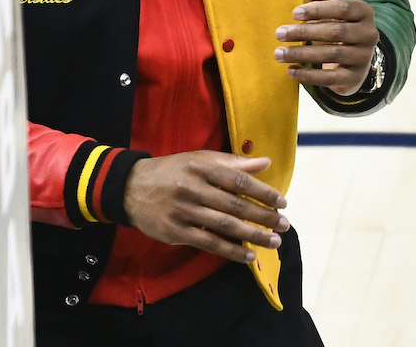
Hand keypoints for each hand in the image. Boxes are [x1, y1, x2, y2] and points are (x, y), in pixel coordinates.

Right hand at [122, 151, 289, 262]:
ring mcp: (184, 211)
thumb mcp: (199, 159)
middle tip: (284, 225)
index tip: (283, 202)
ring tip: (273, 242)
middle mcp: (193, 188)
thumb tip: (265, 162)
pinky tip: (249, 256)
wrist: (131, 187)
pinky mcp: (176, 232)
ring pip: (224, 226)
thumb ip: (232, 163)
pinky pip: (209, 243)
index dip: (263, 192)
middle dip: (263, 217)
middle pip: (235, 205)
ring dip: (252, 236)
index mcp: (201, 167)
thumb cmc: (173, 171)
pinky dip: (231, 251)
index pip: (239, 181)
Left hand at [274, 0, 377, 95]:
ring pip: (332, 54)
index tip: (294, 13)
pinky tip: (291, 71)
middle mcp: (369, 34)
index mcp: (364, 12)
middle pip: (336, 32)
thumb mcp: (331, 9)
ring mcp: (364, 58)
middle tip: (279, 33)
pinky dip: (309, 76)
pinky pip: (330, 78)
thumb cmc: (338, 25)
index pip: (343, 8)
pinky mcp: (354, 78)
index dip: (319, 9)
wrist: (354, 60)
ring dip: (302, 54)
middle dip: (305, 32)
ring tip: (279, 53)